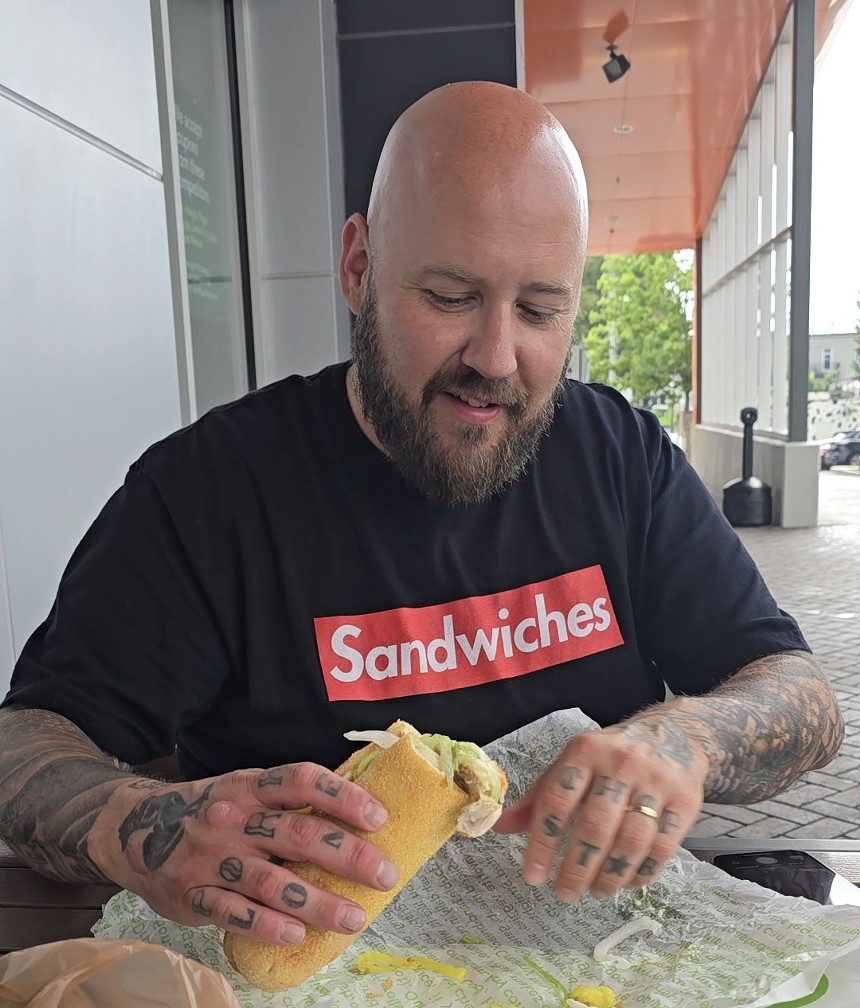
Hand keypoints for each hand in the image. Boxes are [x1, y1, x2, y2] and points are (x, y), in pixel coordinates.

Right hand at [89, 763, 397, 945]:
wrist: (131, 828)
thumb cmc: (209, 809)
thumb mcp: (242, 789)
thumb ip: (284, 800)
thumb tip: (354, 812)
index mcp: (249, 786)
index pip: (302, 781)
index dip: (343, 797)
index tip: (379, 817)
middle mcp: (232, 819)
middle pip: (297, 835)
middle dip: (348, 856)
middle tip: (385, 875)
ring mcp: (210, 859)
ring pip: (273, 882)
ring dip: (319, 902)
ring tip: (355, 918)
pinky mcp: (192, 897)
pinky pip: (235, 914)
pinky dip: (269, 925)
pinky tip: (298, 935)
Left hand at [494, 718, 707, 900]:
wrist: (674, 735)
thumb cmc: (609, 756)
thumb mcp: (572, 764)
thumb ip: (539, 797)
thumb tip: (499, 827)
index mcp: (584, 751)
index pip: (556, 801)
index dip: (542, 842)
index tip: (533, 877)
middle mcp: (620, 763)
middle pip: (595, 826)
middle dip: (576, 868)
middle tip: (564, 894)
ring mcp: (656, 782)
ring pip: (630, 841)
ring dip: (609, 876)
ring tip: (594, 892)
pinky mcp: (685, 801)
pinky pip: (662, 847)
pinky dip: (642, 873)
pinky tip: (625, 884)